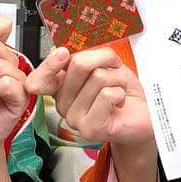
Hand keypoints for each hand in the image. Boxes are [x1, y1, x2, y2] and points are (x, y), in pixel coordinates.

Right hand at [26, 46, 153, 147]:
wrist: (141, 113)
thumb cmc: (120, 87)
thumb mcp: (103, 63)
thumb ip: (84, 57)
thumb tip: (69, 52)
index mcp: (61, 85)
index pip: (39, 78)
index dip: (49, 64)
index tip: (62, 53)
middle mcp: (63, 103)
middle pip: (78, 64)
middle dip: (104, 59)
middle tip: (113, 68)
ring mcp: (74, 119)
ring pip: (98, 77)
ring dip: (117, 78)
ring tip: (117, 90)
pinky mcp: (90, 129)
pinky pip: (107, 95)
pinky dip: (120, 93)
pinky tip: (119, 102)